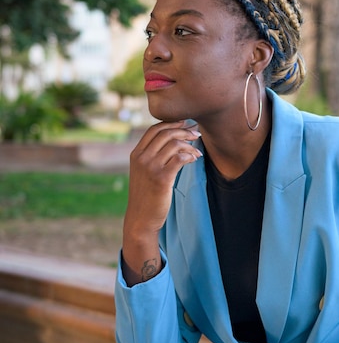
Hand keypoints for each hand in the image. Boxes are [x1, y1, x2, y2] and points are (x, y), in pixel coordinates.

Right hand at [122, 120, 201, 282]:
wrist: (141, 219)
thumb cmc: (146, 195)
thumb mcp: (142, 172)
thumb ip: (151, 156)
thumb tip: (172, 141)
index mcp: (136, 154)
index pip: (154, 129)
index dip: (171, 123)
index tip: (185, 123)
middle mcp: (141, 158)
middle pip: (166, 133)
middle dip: (184, 131)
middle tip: (197, 134)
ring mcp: (150, 167)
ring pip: (174, 144)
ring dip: (190, 145)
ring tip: (198, 151)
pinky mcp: (161, 178)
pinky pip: (180, 158)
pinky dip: (190, 156)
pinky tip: (195, 159)